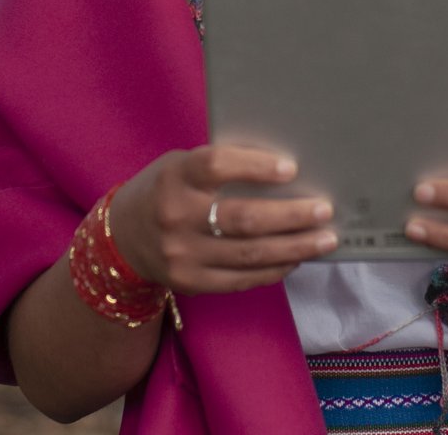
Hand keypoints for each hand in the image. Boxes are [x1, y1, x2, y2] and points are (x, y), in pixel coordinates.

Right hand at [107, 145, 337, 294]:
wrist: (122, 239)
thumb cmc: (167, 190)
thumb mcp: (181, 166)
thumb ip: (223, 166)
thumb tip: (286, 172)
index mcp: (176, 176)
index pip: (217, 166)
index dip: (256, 167)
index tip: (291, 168)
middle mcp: (177, 216)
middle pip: (244, 218)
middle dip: (291, 216)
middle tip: (324, 210)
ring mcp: (183, 255)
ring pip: (250, 254)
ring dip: (294, 247)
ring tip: (325, 239)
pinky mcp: (191, 282)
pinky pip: (242, 279)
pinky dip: (275, 268)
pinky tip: (296, 258)